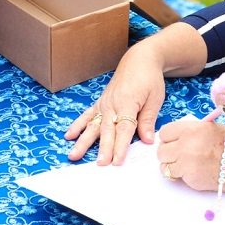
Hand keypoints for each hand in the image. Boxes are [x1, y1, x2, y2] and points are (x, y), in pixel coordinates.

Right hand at [64, 46, 165, 164]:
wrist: (139, 60)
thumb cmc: (149, 79)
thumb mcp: (155, 98)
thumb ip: (147, 120)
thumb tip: (147, 140)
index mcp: (127, 103)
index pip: (124, 129)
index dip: (121, 146)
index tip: (117, 161)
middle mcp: (112, 104)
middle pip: (107, 130)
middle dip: (103, 148)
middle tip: (100, 164)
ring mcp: (104, 104)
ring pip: (92, 125)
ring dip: (83, 141)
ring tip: (74, 155)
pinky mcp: (100, 102)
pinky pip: (87, 115)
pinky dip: (77, 125)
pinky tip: (69, 136)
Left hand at [156, 119, 224, 192]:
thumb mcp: (211, 128)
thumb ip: (191, 130)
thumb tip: (173, 136)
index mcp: (193, 129)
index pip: (165, 132)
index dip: (169, 138)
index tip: (174, 141)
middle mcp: (187, 145)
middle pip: (161, 150)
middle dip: (169, 153)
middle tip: (179, 155)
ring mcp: (187, 163)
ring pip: (164, 166)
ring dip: (172, 165)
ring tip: (186, 164)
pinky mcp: (190, 178)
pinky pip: (175, 176)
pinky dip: (180, 175)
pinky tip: (194, 171)